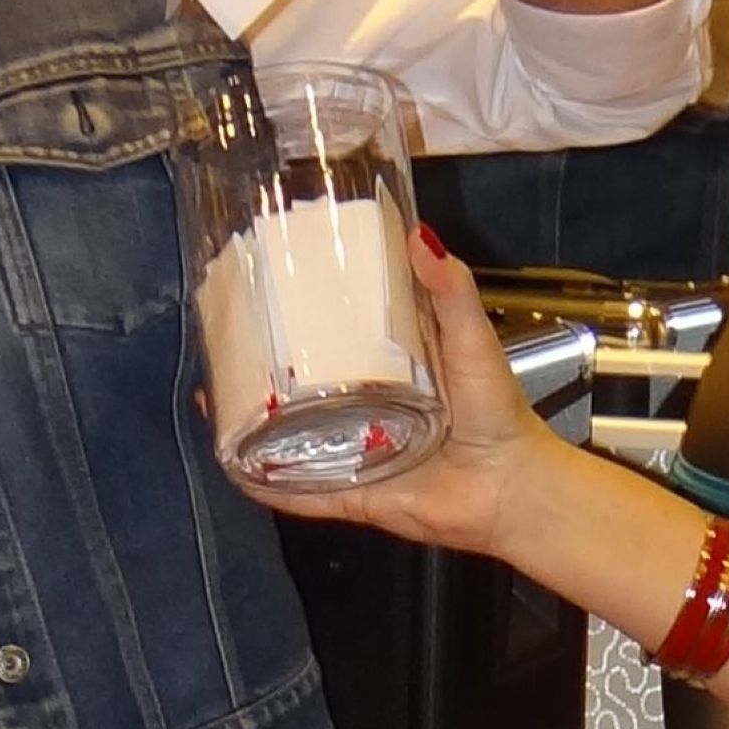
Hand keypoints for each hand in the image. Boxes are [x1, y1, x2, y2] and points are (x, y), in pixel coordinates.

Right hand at [227, 228, 548, 551]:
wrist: (513, 490)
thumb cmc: (498, 414)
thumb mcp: (473, 339)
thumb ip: (449, 291)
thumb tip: (420, 235)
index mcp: (391, 368)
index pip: (336, 335)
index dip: (301, 316)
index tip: (264, 288)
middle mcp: (367, 408)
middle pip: (302, 386)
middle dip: (261, 370)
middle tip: (225, 341)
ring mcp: (357, 452)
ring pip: (292, 438)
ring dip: (254, 423)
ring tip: (214, 397)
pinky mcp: (355, 494)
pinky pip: (303, 492)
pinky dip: (270, 484)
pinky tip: (234, 467)